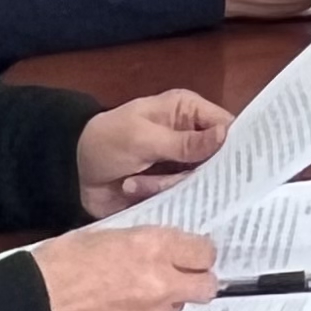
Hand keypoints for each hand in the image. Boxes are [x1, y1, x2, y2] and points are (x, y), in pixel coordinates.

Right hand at [24, 225, 215, 310]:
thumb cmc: (51, 271)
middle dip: (194, 282)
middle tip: (173, 280)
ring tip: (123, 302)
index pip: (204, 252)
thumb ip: (139, 244)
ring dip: (160, 306)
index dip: (196, 254)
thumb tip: (159, 252)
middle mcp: (160, 285)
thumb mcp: (98, 238)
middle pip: (205, 286)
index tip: (189, 256)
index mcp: (151, 248)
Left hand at [75, 90, 232, 215]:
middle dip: (195, 173)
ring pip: (198, 183)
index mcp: (187, 112)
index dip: (235, 145)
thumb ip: (184, 142)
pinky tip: (133, 189)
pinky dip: (158, 196)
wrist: (70, 172)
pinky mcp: (168, 189)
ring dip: (165, 185)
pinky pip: (181, 198)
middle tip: (173, 179)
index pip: (226, 126)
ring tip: (134, 182)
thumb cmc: (106, 142)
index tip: (240, 166)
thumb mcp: (143, 138)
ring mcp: (179, 166)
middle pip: (218, 160)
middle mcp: (190, 138)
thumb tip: (226, 135)